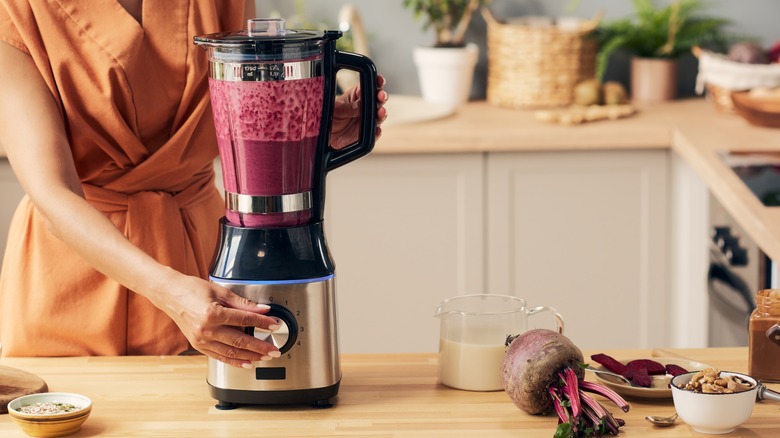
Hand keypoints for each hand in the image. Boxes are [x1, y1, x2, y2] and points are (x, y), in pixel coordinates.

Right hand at [153, 270, 281, 367]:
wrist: (170, 294)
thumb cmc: (192, 289)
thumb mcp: (220, 291)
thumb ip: (243, 303)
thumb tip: (262, 309)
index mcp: (213, 314)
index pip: (245, 320)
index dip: (262, 323)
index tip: (274, 325)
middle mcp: (206, 330)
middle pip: (240, 341)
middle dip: (260, 346)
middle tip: (274, 350)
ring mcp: (201, 340)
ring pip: (231, 352)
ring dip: (251, 356)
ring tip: (265, 357)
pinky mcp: (198, 346)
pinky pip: (220, 356)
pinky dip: (235, 361)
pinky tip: (247, 363)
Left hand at [330, 74, 387, 148]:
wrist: (327, 137)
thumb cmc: (330, 119)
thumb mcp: (336, 110)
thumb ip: (349, 108)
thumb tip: (360, 104)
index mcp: (357, 96)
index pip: (369, 87)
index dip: (376, 82)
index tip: (379, 80)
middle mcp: (364, 108)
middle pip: (377, 100)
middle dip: (382, 97)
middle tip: (381, 96)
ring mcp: (367, 120)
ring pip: (379, 116)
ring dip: (382, 113)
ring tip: (381, 111)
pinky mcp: (367, 134)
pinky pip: (375, 133)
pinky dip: (377, 132)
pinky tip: (377, 129)